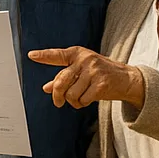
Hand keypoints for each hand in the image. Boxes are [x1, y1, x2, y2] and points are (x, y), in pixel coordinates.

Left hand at [28, 47, 145, 108]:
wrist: (127, 79)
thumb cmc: (101, 74)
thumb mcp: (81, 71)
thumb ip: (63, 77)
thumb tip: (46, 87)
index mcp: (77, 54)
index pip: (57, 55)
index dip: (44, 56)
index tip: (31, 55)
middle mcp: (85, 59)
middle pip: (60, 82)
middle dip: (57, 96)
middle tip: (57, 102)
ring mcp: (93, 71)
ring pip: (71, 94)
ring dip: (74, 101)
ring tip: (81, 98)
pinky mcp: (101, 84)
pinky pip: (83, 100)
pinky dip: (83, 103)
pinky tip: (90, 98)